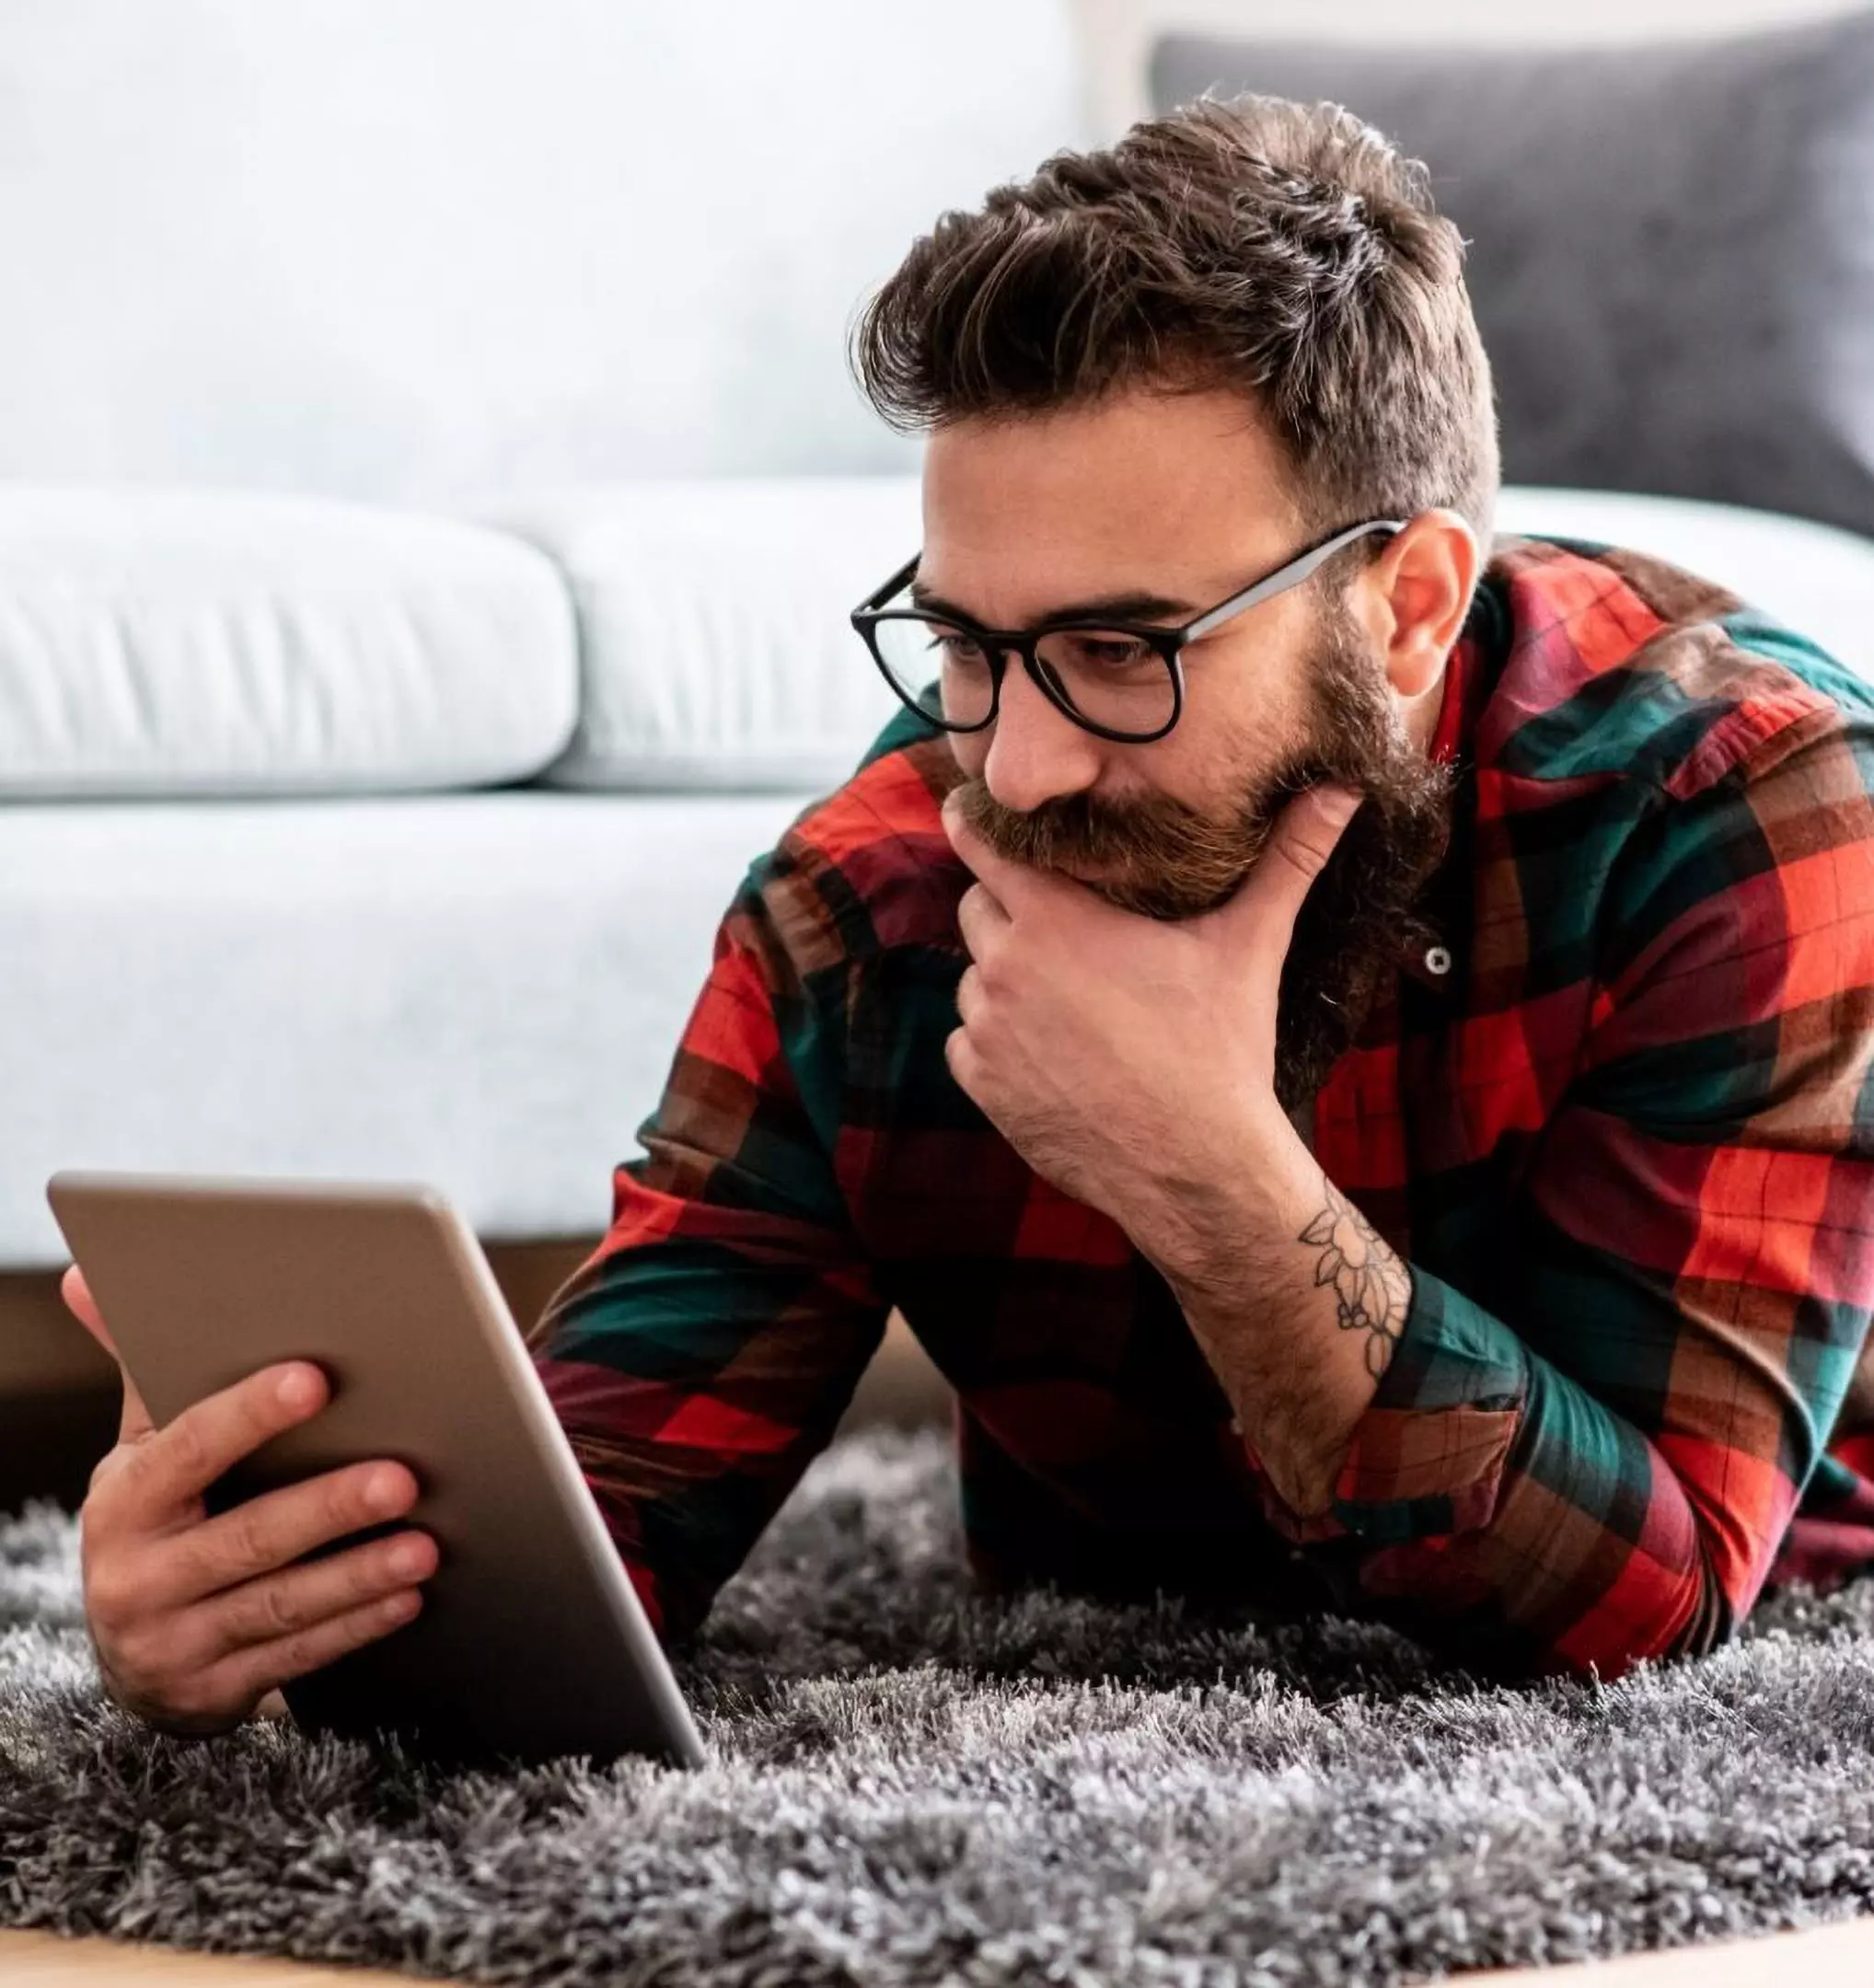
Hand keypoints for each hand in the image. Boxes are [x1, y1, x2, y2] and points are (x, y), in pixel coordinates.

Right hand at [62, 1265, 438, 1738]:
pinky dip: (357, 1627)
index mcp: (124, 1500)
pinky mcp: (215, 1693)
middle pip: (247, 1538)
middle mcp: (137, 1577)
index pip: (188, 1448)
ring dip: (358, 1576)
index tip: (318, 1377)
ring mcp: (174, 1643)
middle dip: (329, 1508)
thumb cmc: (162, 1518)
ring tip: (428, 1544)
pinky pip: (297, 1658)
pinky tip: (409, 1598)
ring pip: (279, 1605)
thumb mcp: (142, 1450)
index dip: (248, 1414)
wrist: (134, 1653)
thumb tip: (89, 1272)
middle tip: (405, 1475)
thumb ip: (143, 1367)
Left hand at [939, 781, 1362, 1223]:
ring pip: (973, 977)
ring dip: (1005, 978)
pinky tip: (1055, 1050)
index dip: (978, 826)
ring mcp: (986, 1030)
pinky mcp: (980, 1085)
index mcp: (1054, 918)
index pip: (981, 845)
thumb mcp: (1250, 945)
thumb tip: (1341, 790)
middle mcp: (1003, 968)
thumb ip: (1286, 860)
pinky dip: (998, 1041)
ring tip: (1072, 998)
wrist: (1197, 1168)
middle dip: (1009, 907)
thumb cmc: (1222, 1049)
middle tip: (1064, 926)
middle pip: (976, 906)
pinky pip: (968, 1041)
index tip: (977, 813)